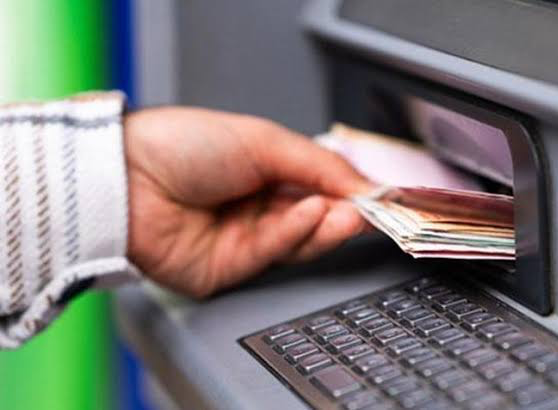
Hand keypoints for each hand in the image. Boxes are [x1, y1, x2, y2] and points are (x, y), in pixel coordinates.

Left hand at [124, 107, 371, 297]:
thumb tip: (365, 185)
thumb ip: (319, 166)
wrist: (126, 175)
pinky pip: (273, 253)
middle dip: (344, 213)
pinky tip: (310, 213)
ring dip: (327, 225)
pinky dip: (296, 233)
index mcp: (263, 172)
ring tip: (347, 211)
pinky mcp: (230, 269)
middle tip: (372, 209)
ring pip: (300, 241)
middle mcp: (256, 208)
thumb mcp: (264, 141)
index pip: (318, 187)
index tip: (380, 195)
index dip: (349, 192)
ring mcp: (243, 240)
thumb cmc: (184, 145)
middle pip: (314, 219)